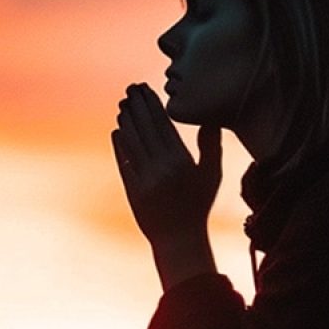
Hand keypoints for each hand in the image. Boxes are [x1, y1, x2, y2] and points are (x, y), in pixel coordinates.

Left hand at [112, 83, 221, 244]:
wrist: (179, 239)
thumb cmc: (198, 205)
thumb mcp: (211, 175)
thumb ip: (210, 146)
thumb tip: (210, 119)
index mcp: (181, 161)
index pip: (162, 124)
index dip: (151, 104)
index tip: (145, 89)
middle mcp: (161, 167)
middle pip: (144, 128)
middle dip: (136, 106)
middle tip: (130, 90)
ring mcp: (144, 179)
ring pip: (131, 142)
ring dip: (125, 122)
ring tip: (122, 106)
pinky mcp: (132, 190)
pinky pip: (123, 161)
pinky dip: (119, 145)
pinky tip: (117, 132)